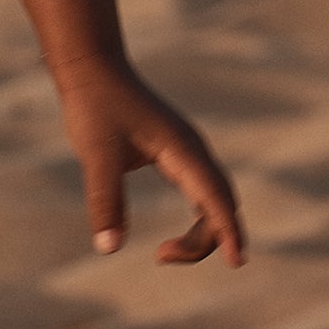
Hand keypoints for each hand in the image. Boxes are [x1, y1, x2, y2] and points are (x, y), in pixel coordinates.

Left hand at [54, 56, 244, 266]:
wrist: (91, 66)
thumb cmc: (94, 105)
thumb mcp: (95, 154)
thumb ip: (104, 200)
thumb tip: (108, 248)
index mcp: (182, 149)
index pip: (216, 198)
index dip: (228, 231)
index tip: (237, 262)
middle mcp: (193, 150)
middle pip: (222, 203)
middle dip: (206, 239)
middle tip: (160, 255)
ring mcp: (187, 150)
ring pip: (214, 199)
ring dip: (203, 232)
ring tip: (164, 253)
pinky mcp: (174, 152)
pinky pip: (201, 192)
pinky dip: (200, 217)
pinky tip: (182, 237)